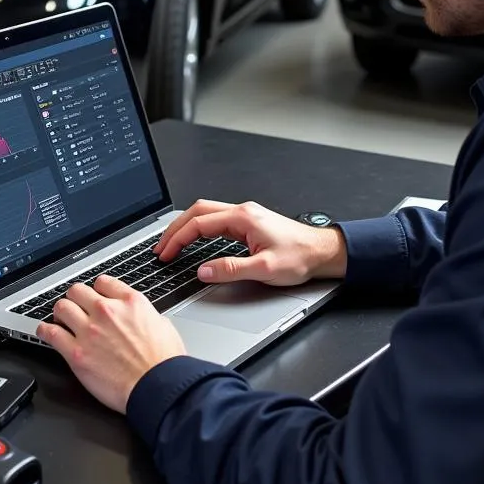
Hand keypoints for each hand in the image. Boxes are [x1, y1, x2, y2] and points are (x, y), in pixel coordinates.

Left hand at [36, 275, 185, 413]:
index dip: (97, 290)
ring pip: (62, 307)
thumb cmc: (164, 362)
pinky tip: (46, 332)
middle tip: (76, 307)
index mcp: (131, 302)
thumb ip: (145, 316)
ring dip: (60, 313)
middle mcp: (107, 311)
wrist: (158, 386)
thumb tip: (140, 318)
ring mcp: (89, 331)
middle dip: (76, 299)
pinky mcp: (76, 353)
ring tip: (60, 320)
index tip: (95, 296)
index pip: (103, 282)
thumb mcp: (163, 325)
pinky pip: (50, 333)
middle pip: (78, 291)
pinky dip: (45, 331)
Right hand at [154, 199, 347, 285]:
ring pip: (206, 213)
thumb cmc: (300, 257)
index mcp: (243, 218)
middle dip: (175, 229)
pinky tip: (195, 240)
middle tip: (161, 248)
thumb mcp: (264, 269)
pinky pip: (216, 220)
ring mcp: (246, 216)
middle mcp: (243, 212)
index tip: (165, 254)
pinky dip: (199, 229)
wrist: (322, 252)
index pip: (199, 224)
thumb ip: (231, 269)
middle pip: (198, 212)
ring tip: (172, 244)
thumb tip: (203, 271)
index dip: (178, 239)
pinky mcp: (249, 223)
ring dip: (186, 227)